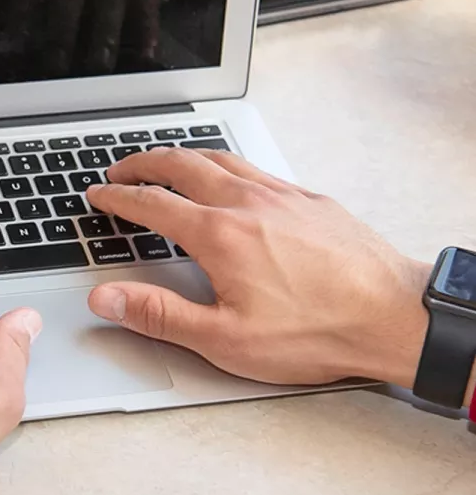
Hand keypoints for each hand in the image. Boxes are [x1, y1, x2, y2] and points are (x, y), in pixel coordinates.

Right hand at [85, 148, 430, 387]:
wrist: (395, 317)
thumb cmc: (317, 331)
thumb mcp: (223, 339)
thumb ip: (158, 315)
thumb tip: (106, 299)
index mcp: (219, 234)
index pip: (152, 204)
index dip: (118, 197)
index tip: (99, 194)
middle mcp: (247, 203)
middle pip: (182, 165)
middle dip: (144, 163)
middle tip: (121, 168)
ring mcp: (282, 196)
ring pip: (221, 157)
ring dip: (182, 155)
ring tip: (165, 162)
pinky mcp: (310, 200)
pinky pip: (256, 167)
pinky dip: (226, 163)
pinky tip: (230, 176)